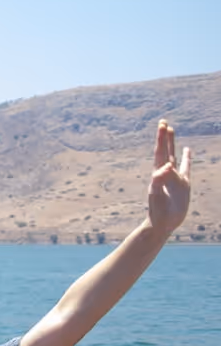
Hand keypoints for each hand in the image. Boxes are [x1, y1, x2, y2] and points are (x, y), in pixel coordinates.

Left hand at [147, 119, 190, 235]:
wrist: (162, 223)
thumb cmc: (158, 211)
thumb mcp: (157, 195)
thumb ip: (159, 180)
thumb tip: (166, 166)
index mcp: (158, 174)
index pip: (160, 152)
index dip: (161, 139)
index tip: (162, 125)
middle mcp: (165, 173)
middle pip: (164, 150)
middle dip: (164, 136)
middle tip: (163, 121)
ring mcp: (174, 177)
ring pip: (173, 155)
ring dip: (172, 143)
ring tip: (171, 130)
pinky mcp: (183, 184)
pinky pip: (186, 166)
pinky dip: (187, 157)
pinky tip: (188, 150)